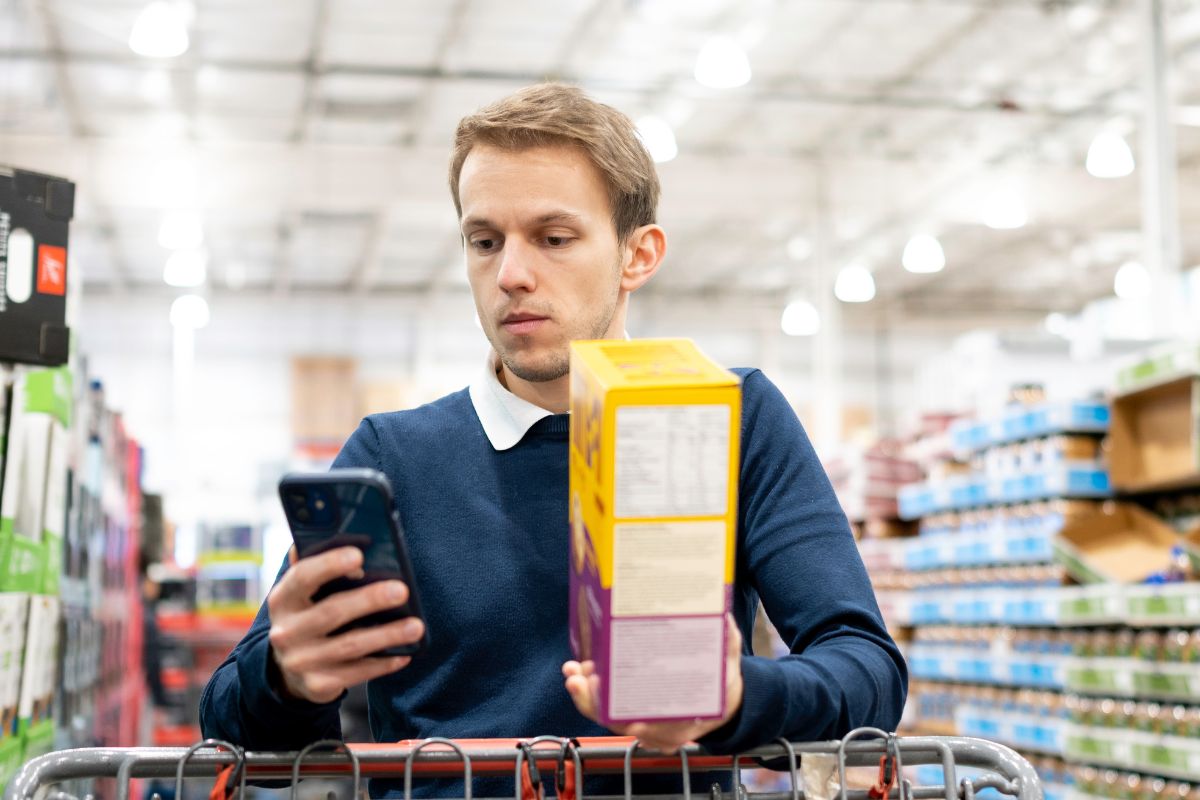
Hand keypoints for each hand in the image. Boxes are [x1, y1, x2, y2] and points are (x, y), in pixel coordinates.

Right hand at [266, 545, 424, 703]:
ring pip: (350, 646)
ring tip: (416, 626)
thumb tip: (345, 534)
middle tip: (402, 590)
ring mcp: (301, 661)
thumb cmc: (307, 615)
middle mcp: (286, 631)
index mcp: (283, 599)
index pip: (302, 577)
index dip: (329, 565)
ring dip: (387, 635)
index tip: (359, 555)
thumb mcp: (302, 593)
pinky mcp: (318, 685)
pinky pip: (357, 673)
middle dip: (369, 600)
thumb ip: (317, 565)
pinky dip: (383, 662)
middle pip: (332, 612)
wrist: (286, 670)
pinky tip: (405, 652)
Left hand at [562, 615, 743, 751]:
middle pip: (621, 722)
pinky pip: (605, 707)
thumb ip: (726, 642)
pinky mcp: (630, 710)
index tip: (631, 721)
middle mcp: (659, 727)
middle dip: (595, 704)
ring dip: (586, 695)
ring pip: (608, 715)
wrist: (719, 699)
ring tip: (574, 671)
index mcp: (685, 720)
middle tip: (579, 680)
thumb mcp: (728, 664)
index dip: (641, 725)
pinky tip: (581, 671)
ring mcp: (642, 721)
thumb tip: (722, 618)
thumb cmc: (720, 684)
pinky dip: (590, 691)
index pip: (658, 729)